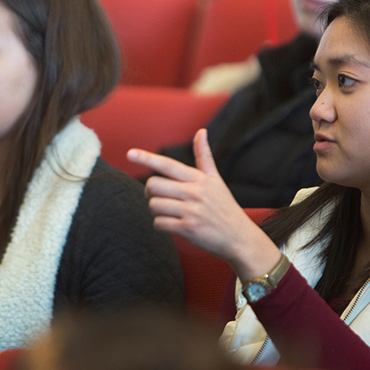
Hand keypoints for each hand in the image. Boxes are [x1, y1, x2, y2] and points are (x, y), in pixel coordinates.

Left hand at [127, 129, 283, 280]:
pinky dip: (160, 225)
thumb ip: (204, 157)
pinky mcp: (188, 229)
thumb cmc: (224, 207)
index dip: (147, 158)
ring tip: (169, 212)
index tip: (130, 154)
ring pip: (154, 205)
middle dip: (151, 192)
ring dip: (156, 210)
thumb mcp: (216, 180)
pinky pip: (159, 223)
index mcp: (199, 178)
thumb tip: (201, 131)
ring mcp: (191, 211)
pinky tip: (172, 225)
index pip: (168, 165)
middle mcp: (195, 192)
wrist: (239, 237)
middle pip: (154, 185)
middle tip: (159, 197)